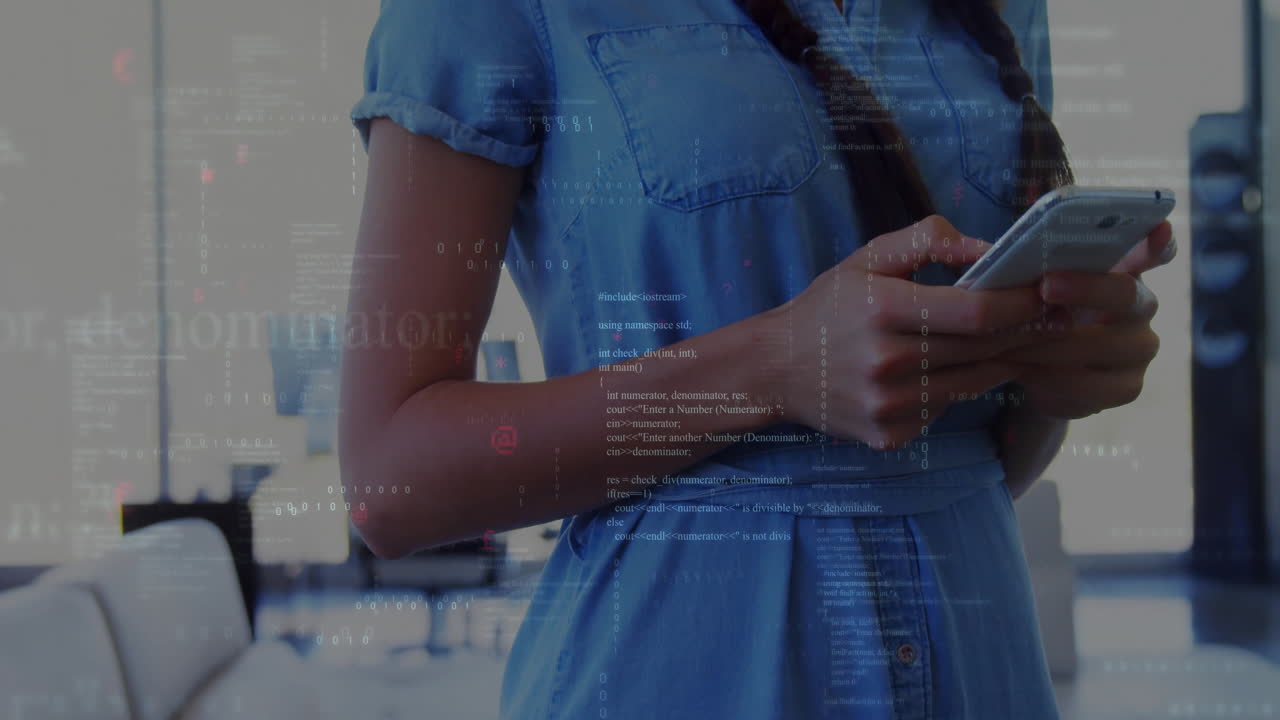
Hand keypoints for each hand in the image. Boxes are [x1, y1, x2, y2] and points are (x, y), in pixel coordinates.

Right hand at [764, 215, 1059, 446]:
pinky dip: (955, 391)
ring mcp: (888, 405)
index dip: (1021, 304)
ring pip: (973, 383)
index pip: (976, 313)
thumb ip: (927, 240)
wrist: (775, 370)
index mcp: (883, 310)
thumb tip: (987, 249)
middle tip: (1051, 316)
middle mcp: (887, 362)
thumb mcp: (867, 259)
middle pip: (984, 349)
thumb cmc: (829, 308)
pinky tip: (943, 373)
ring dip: (997, 361)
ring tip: (1007, 340)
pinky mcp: (888, 434)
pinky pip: (945, 411)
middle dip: (1024, 331)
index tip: (1048, 292)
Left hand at [998, 221, 1176, 418]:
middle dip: (1085, 289)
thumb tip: (987, 253)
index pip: (1153, 250)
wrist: (1041, 378)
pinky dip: (1049, 376)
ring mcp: (1140, 347)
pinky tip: (1021, 369)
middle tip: (1046, 285)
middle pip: (1126, 294)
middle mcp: (1141, 305)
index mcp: (1122, 270)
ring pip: (1101, 344)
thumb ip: (1026, 269)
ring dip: (1051, 341)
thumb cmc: (1036, 318)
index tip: (1157, 228)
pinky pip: (1089, 383)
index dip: (1156, 242)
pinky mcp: (1128, 387)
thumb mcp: (1029, 290)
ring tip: (1008, 337)